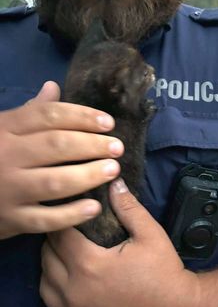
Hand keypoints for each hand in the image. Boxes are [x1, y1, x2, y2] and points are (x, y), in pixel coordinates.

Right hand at [0, 81, 123, 238]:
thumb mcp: (3, 128)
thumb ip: (30, 111)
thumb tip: (53, 87)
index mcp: (6, 128)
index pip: (48, 116)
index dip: (82, 117)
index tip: (108, 123)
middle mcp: (7, 156)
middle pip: (56, 146)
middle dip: (92, 145)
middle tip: (117, 148)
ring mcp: (9, 189)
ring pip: (54, 182)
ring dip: (88, 176)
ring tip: (113, 170)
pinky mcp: (11, 219)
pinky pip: (45, 219)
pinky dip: (71, 215)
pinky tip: (94, 208)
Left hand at [40, 179, 200, 306]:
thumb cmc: (165, 274)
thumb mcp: (150, 235)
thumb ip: (128, 207)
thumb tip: (115, 182)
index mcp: (89, 264)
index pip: (59, 235)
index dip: (64, 221)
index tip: (71, 214)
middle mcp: (75, 292)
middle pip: (47, 258)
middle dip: (55, 241)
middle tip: (71, 233)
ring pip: (46, 285)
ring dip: (52, 267)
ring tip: (69, 257)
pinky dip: (59, 294)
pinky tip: (76, 286)